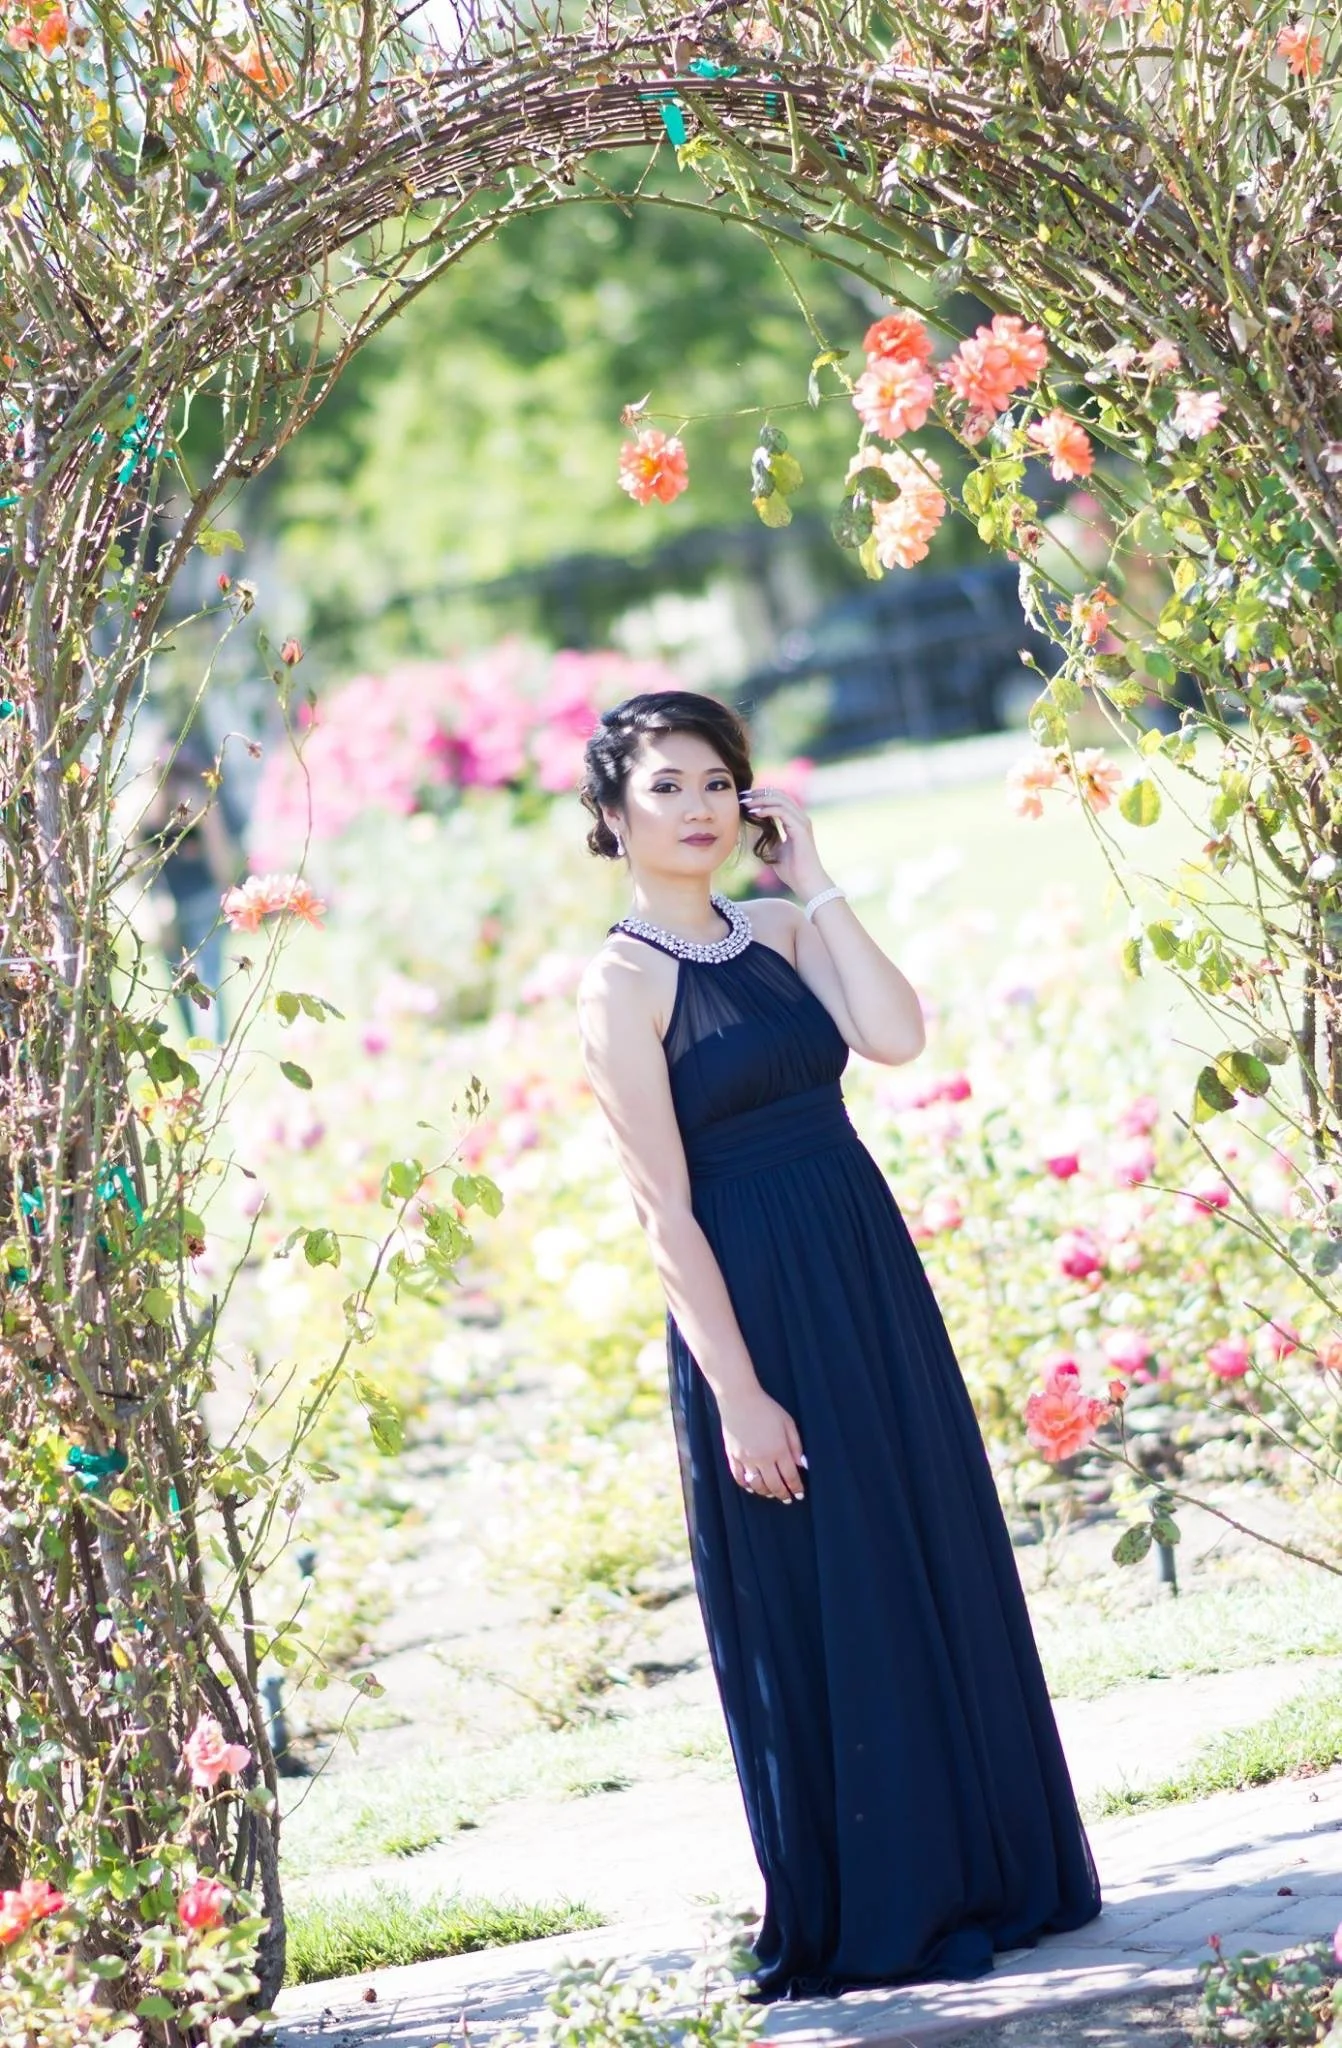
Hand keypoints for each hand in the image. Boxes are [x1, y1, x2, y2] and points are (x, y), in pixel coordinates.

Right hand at [718, 1384, 806, 1502]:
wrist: (739, 1399)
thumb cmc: (766, 1408)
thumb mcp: (788, 1423)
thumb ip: (796, 1445)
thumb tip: (802, 1465)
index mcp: (779, 1450)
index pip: (790, 1477)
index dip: (796, 1488)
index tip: (799, 1495)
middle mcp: (762, 1458)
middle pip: (774, 1485)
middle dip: (783, 1494)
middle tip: (787, 1499)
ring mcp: (746, 1459)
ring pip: (757, 1485)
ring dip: (766, 1492)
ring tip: (772, 1493)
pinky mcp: (732, 1456)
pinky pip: (739, 1477)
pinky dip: (746, 1485)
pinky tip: (752, 1487)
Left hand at [739, 785, 828, 900]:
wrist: (806, 883)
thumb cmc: (792, 871)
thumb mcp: (774, 850)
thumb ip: (767, 837)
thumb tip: (752, 827)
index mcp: (795, 822)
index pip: (779, 799)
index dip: (762, 795)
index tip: (745, 798)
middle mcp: (800, 818)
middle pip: (779, 794)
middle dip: (759, 793)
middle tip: (742, 796)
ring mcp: (802, 822)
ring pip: (781, 800)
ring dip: (761, 799)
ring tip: (746, 803)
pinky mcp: (801, 829)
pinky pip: (782, 812)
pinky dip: (768, 809)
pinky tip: (755, 812)